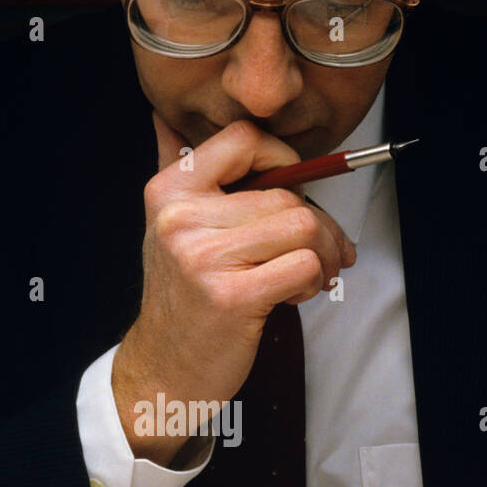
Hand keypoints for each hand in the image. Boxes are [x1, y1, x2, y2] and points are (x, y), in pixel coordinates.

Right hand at [111, 112, 355, 465]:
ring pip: (302, 227)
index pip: (242, 140)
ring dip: (322, 255)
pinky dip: (313, 281)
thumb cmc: (181, 299)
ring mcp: (203, 258)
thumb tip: (166, 118)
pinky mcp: (231, 297)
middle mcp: (180, 218)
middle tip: (319, 255)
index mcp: (169, 191)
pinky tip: (295, 295)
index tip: (295, 189)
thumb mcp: (167, 229)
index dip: (283, 157)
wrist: (164, 368)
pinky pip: (303, 266)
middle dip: (320, 226)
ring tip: (307, 277)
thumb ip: (178, 175)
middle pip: (287, 195)